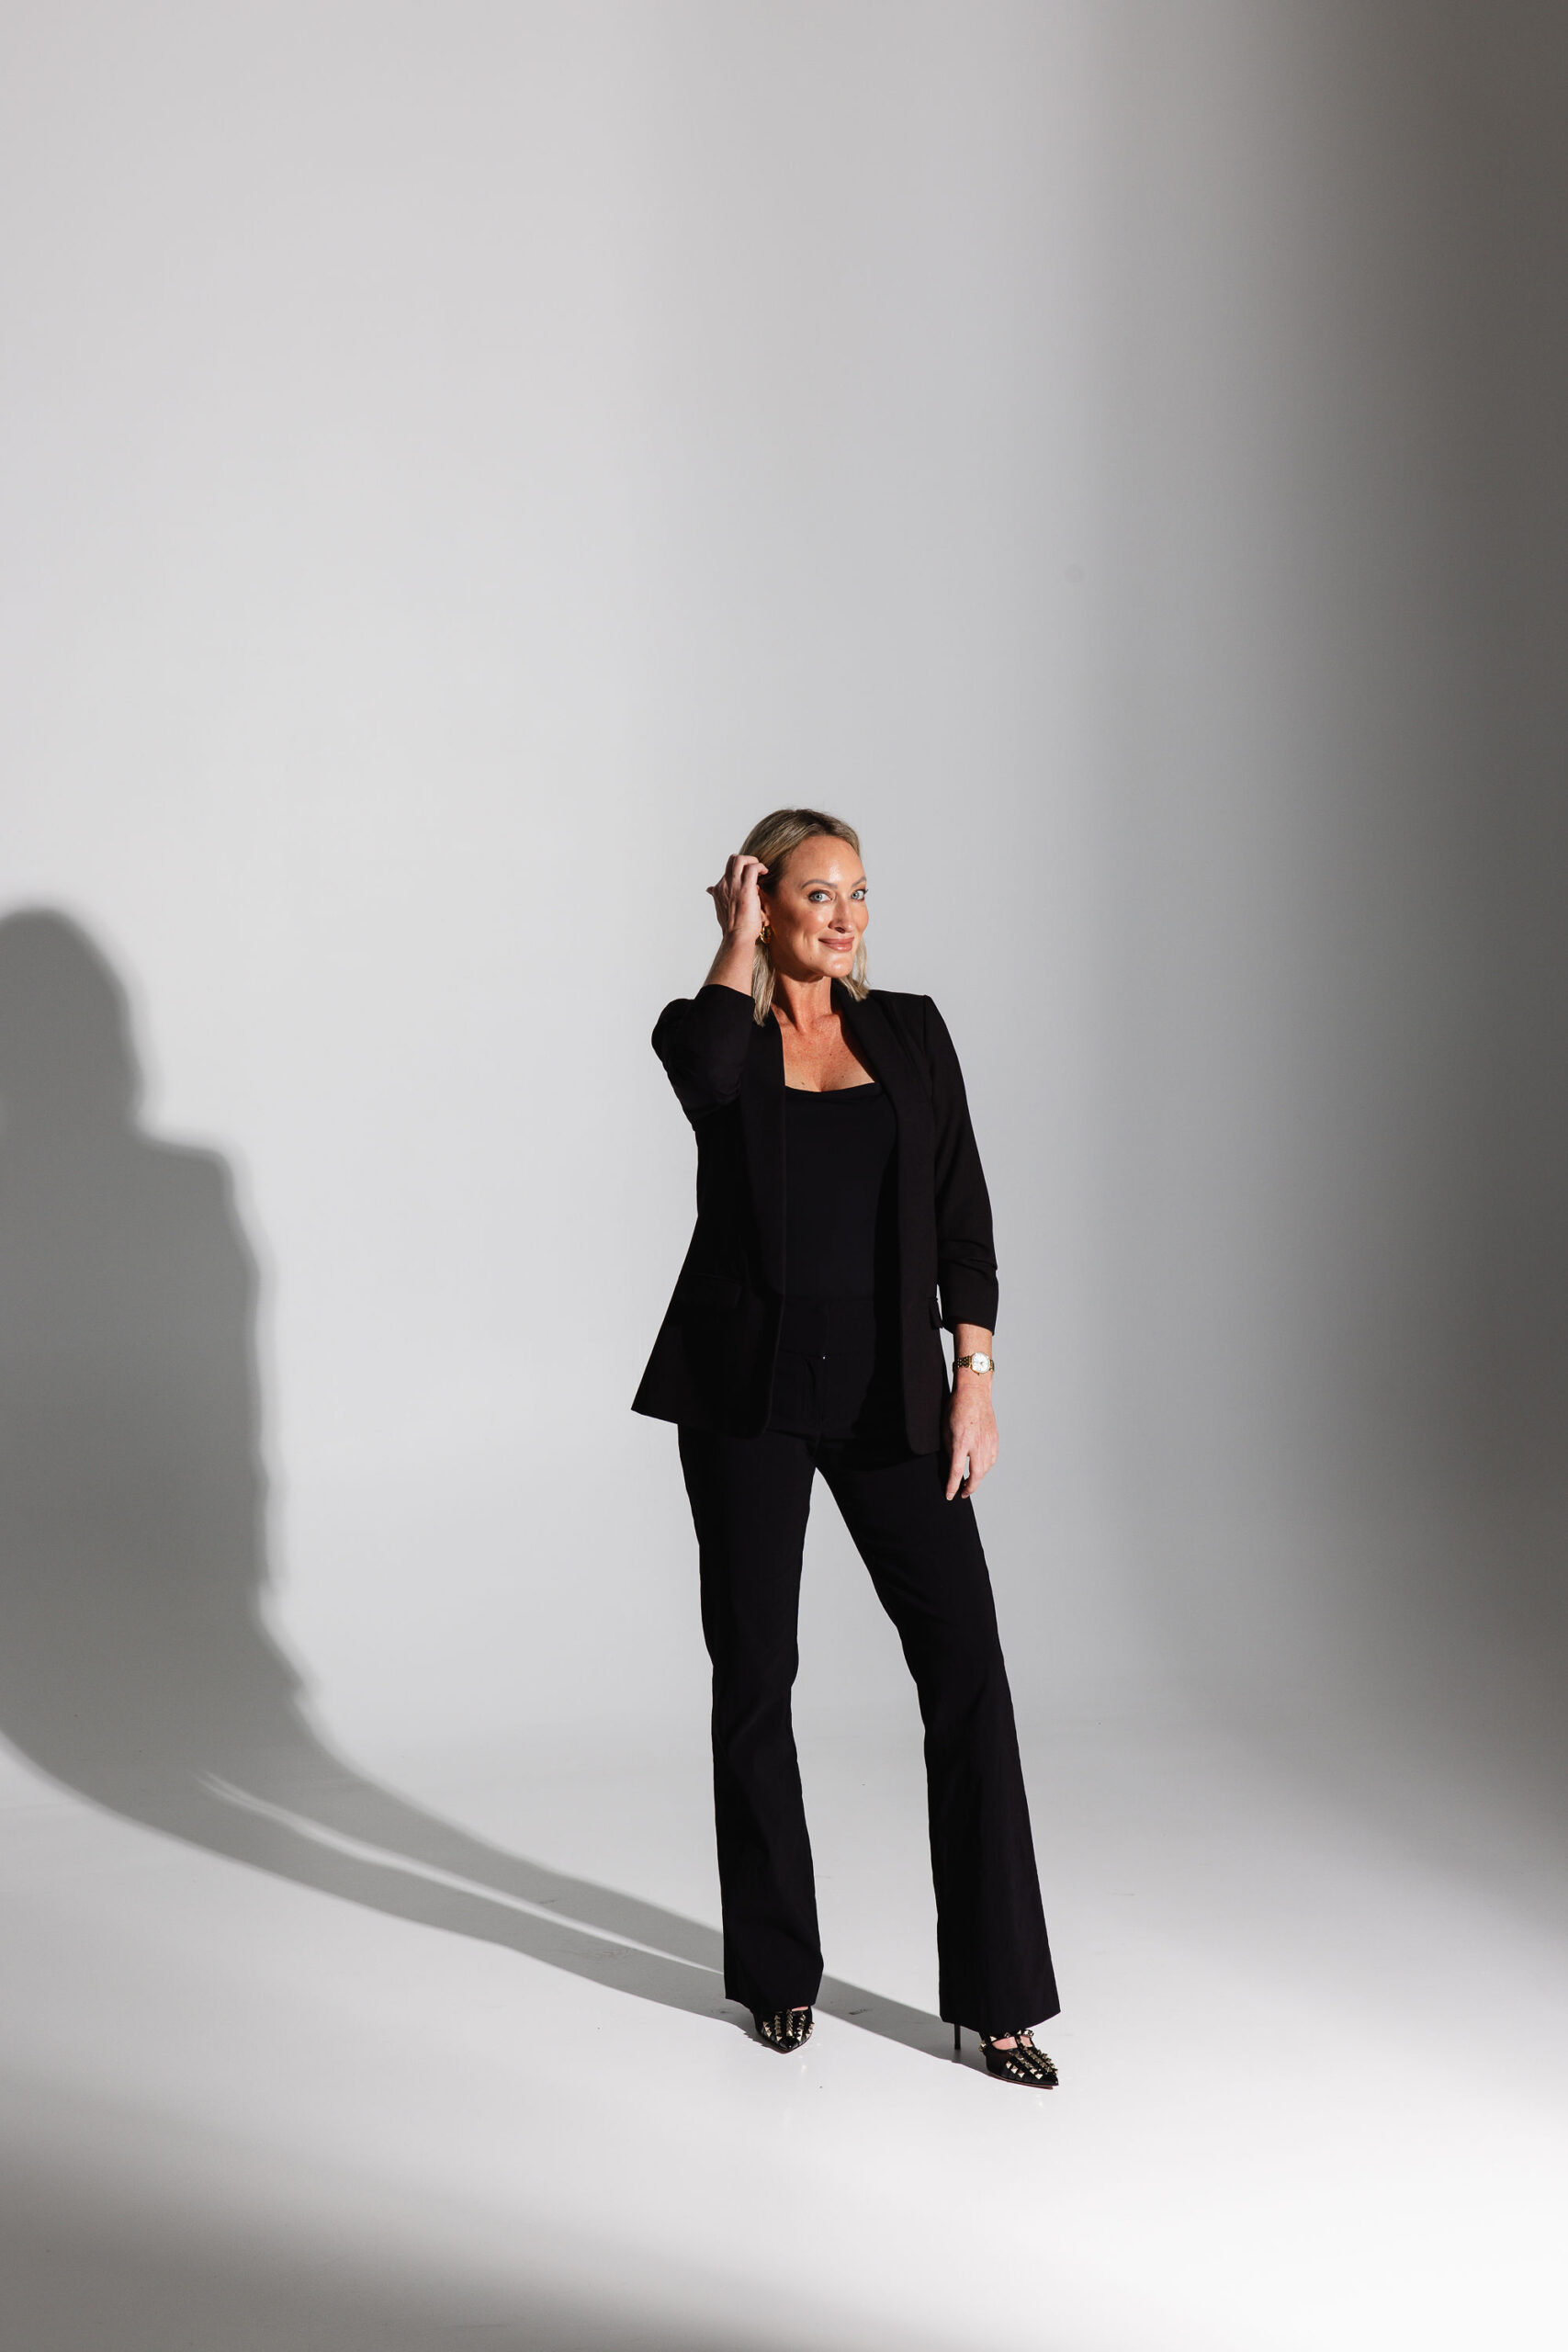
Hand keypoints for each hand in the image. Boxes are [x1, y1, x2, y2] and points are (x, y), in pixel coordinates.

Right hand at [706, 852, 768, 944]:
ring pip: (740, 859)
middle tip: (755, 869)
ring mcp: (734, 885)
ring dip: (752, 861)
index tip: (749, 880)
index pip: (727, 872)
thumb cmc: (733, 927)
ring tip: (761, 869)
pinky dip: (760, 866)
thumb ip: (717, 897)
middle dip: (745, 860)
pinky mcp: (746, 888)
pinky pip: (752, 868)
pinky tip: (765, 872)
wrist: (737, 936)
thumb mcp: (721, 909)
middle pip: (732, 860)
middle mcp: (724, 884)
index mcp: (718, 890)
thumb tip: (709, 889)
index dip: (739, 873)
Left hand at [944, 1373, 997, 1500]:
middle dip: (969, 1488)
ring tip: (969, 1483)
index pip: (956, 1471)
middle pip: (976, 1474)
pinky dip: (986, 1467)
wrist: (974, 1392)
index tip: (949, 1495)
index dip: (952, 1486)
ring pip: (985, 1468)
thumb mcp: (945, 1430)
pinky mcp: (994, 1438)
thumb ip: (949, 1449)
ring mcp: (988, 1441)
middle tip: (962, 1494)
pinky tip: (980, 1469)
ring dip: (978, 1478)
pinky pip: (992, 1459)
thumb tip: (952, 1465)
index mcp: (961, 1442)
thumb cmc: (956, 1408)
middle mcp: (977, 1444)